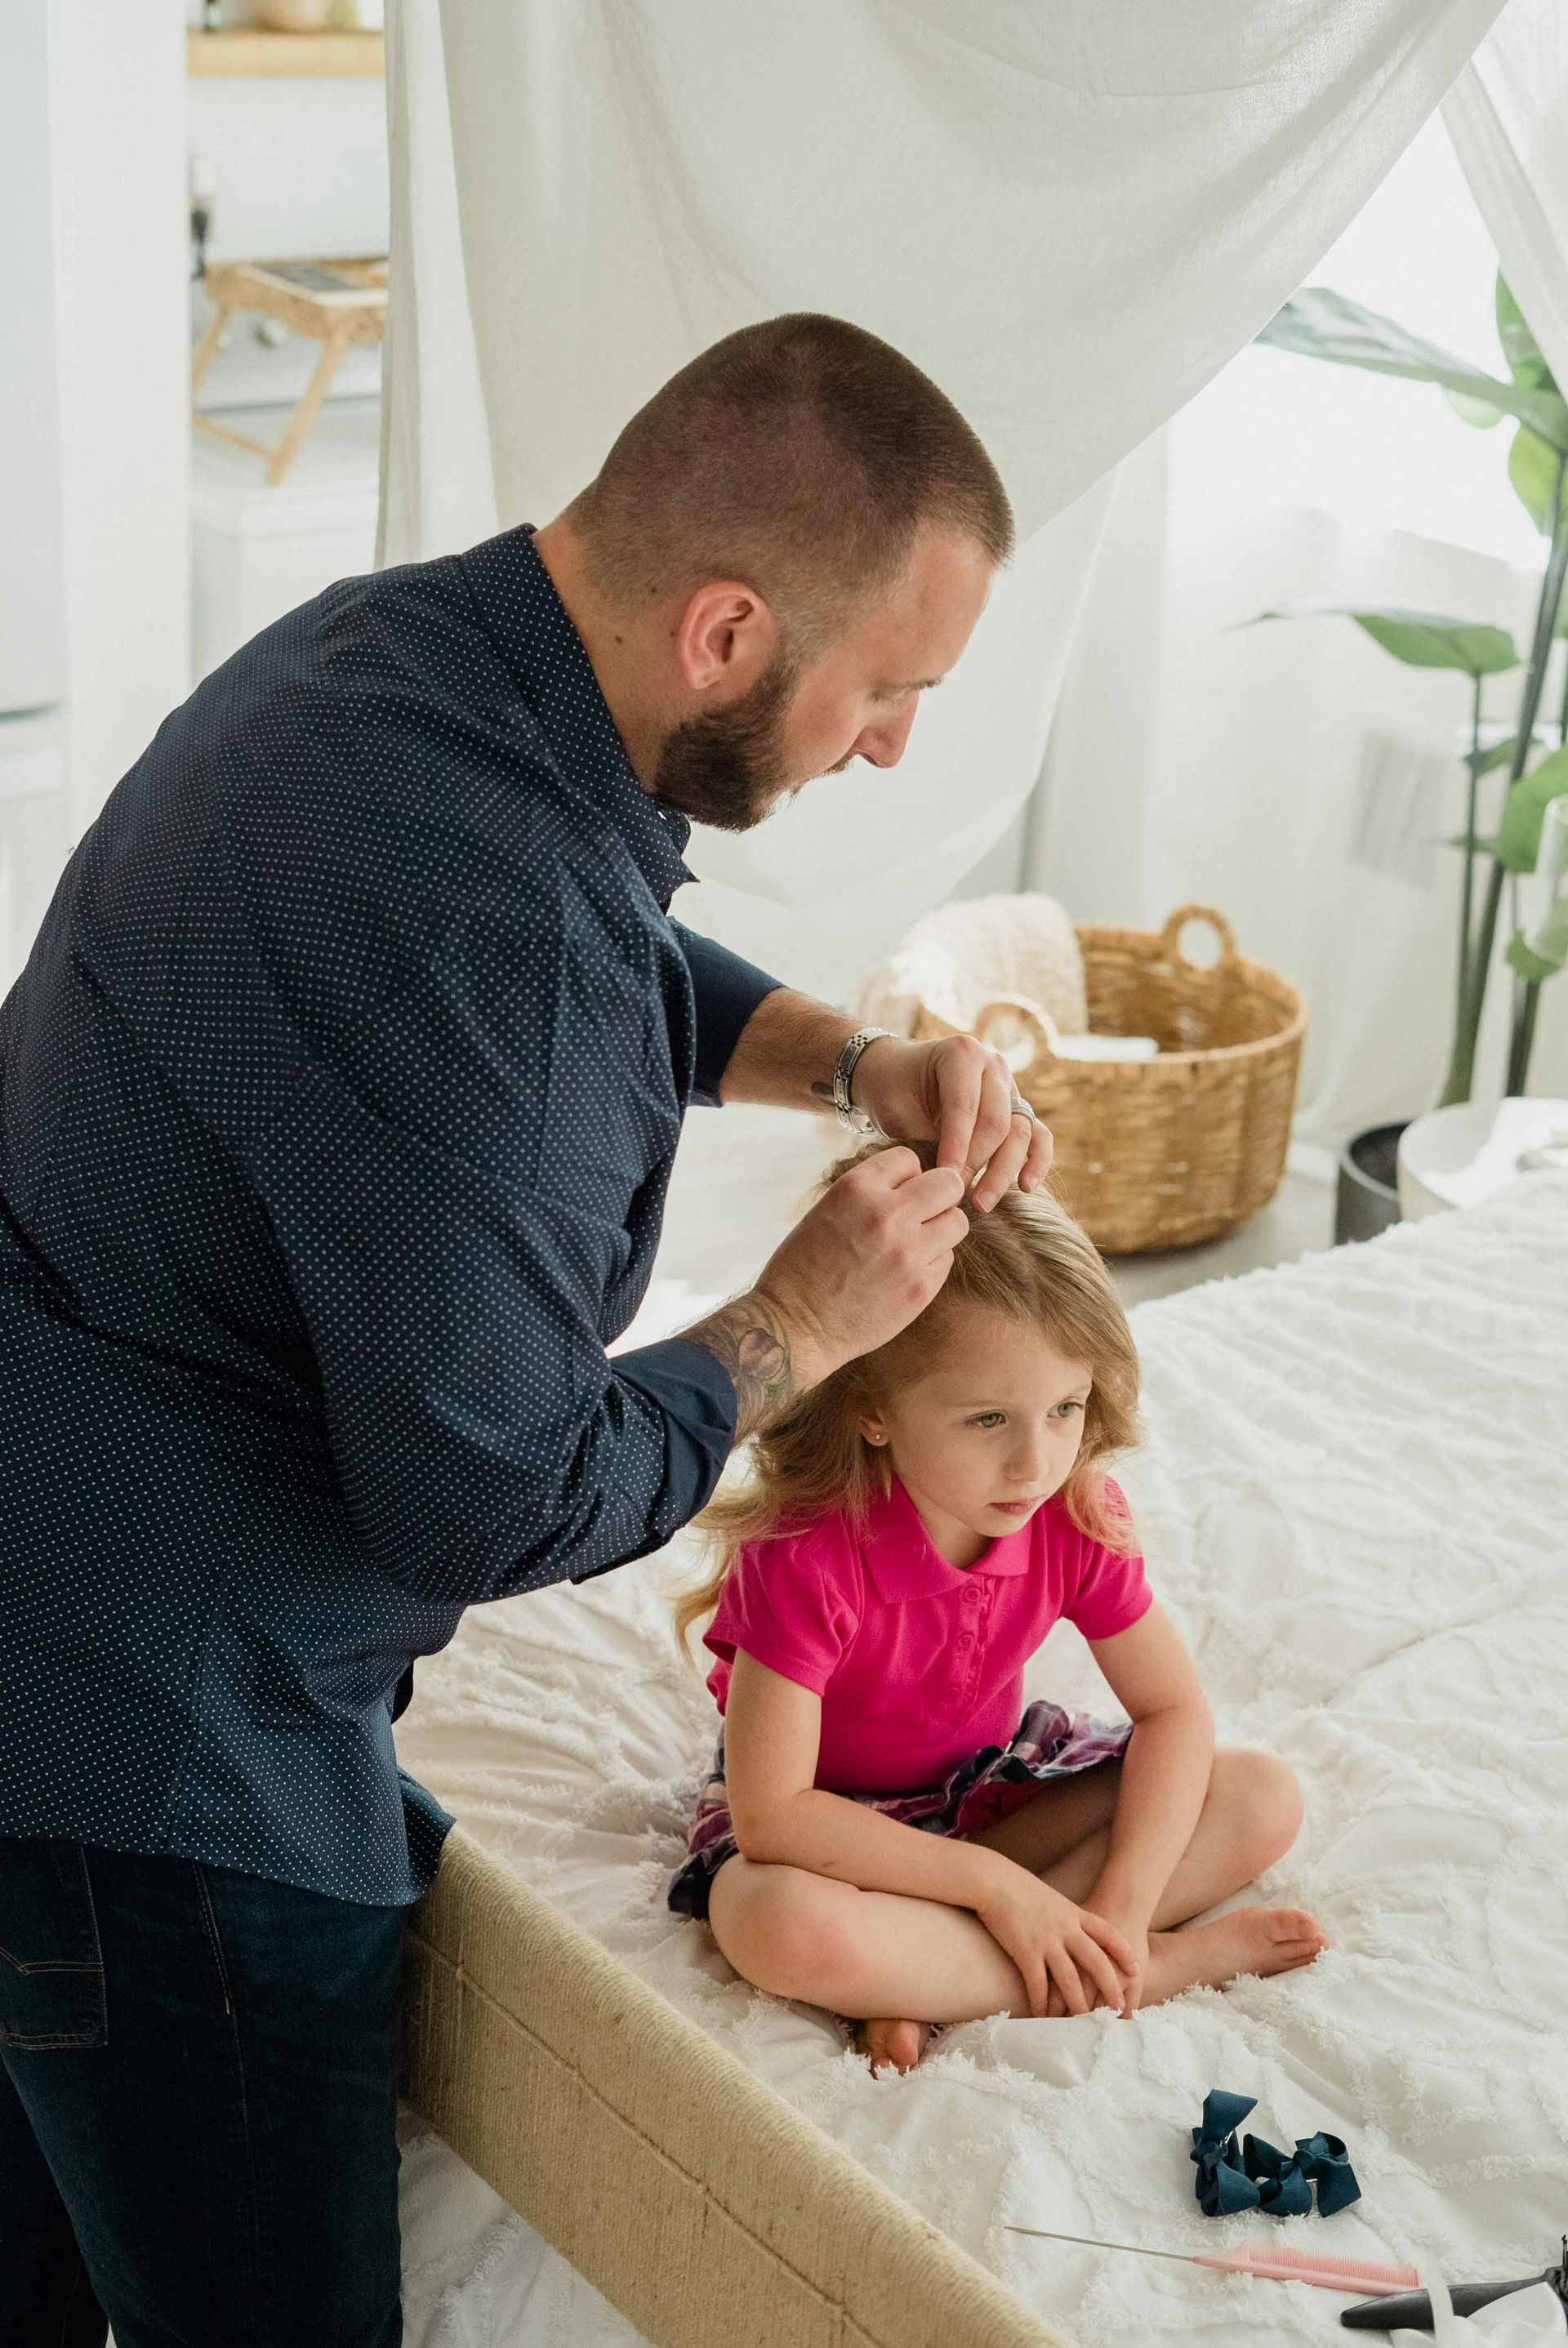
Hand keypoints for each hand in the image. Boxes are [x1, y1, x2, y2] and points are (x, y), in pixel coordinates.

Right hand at [688, 1147, 970, 1431]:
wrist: (796, 1326)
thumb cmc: (803, 1268)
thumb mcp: (826, 1210)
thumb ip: (868, 1194)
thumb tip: (910, 1183)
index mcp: (855, 1188)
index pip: (908, 1159)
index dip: (906, 1176)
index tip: (897, 1194)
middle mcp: (887, 1214)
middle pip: (948, 1183)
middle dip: (938, 1195)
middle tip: (923, 1213)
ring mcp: (908, 1252)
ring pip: (956, 1221)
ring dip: (941, 1229)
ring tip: (916, 1243)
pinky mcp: (921, 1287)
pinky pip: (947, 1259)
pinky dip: (932, 1262)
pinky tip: (905, 1272)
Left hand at [850, 1036, 1052, 1210]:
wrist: (894, 1076)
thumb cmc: (892, 1092)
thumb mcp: (898, 1108)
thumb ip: (924, 1135)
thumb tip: (950, 1181)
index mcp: (961, 1054)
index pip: (965, 1107)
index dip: (956, 1148)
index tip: (944, 1181)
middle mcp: (993, 1065)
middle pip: (997, 1122)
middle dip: (979, 1164)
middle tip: (957, 1196)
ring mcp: (1009, 1087)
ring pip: (1020, 1133)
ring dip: (1004, 1172)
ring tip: (982, 1203)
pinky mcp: (1018, 1109)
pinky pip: (1038, 1135)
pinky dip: (1036, 1161)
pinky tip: (1027, 1187)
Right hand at [973, 1864, 1139, 2017]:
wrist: (994, 1880)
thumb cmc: (1018, 1887)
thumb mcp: (1051, 1898)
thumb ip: (1064, 1916)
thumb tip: (1070, 1929)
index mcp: (1074, 1913)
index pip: (1108, 1934)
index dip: (1123, 1953)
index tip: (1136, 1969)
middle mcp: (1066, 1928)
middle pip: (1095, 1961)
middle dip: (1110, 1986)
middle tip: (1118, 2008)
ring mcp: (1047, 1940)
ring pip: (1070, 1979)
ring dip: (1078, 2004)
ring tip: (1084, 2023)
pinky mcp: (1026, 1951)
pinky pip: (1038, 1984)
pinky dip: (1041, 2003)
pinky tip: (1042, 2016)